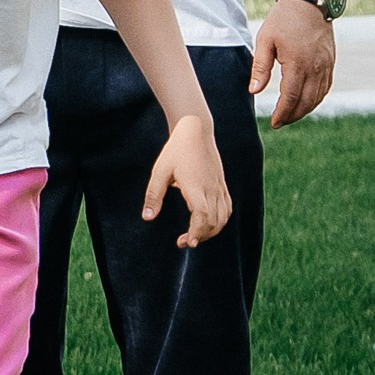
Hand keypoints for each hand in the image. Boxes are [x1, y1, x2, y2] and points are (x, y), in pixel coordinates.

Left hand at [141, 114, 231, 249]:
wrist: (196, 131)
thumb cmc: (176, 150)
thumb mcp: (160, 171)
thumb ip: (153, 195)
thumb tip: (147, 218)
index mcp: (196, 186)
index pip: (202, 216)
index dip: (197, 232)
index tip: (187, 243)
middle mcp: (211, 189)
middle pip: (214, 222)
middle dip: (200, 236)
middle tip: (182, 242)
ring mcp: (219, 187)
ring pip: (223, 217)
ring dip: (211, 231)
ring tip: (194, 236)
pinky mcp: (222, 185)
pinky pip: (227, 208)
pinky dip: (220, 221)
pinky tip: (207, 224)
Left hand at [249, 0, 335, 125]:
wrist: (309, 1)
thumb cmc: (283, 19)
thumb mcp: (265, 40)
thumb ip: (260, 67)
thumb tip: (254, 91)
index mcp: (298, 63)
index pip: (291, 97)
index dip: (283, 113)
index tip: (274, 123)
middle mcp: (316, 67)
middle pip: (307, 101)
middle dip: (293, 115)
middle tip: (280, 122)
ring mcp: (326, 65)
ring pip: (318, 96)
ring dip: (305, 109)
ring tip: (291, 115)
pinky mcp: (331, 61)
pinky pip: (326, 87)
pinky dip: (317, 98)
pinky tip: (307, 101)